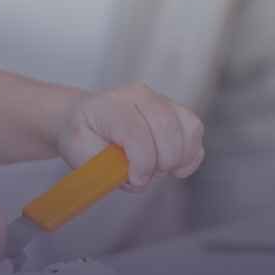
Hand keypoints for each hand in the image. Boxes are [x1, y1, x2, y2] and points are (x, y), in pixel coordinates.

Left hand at [56, 83, 204, 190]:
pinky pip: (195, 131)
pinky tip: (174, 167)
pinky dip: (190, 154)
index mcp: (110, 105)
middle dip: (160, 162)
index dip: (142, 163)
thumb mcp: (79, 152)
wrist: (83, 117)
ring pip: (188, 127)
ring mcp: (160, 100)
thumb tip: (136, 177)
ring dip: (178, 158)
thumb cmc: (82, 136)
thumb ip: (105, 166)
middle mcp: (138, 96)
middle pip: (166, 128)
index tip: (135, 178)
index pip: (136, 132)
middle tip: (143, 175)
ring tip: (157, 170)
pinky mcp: (175, 111)